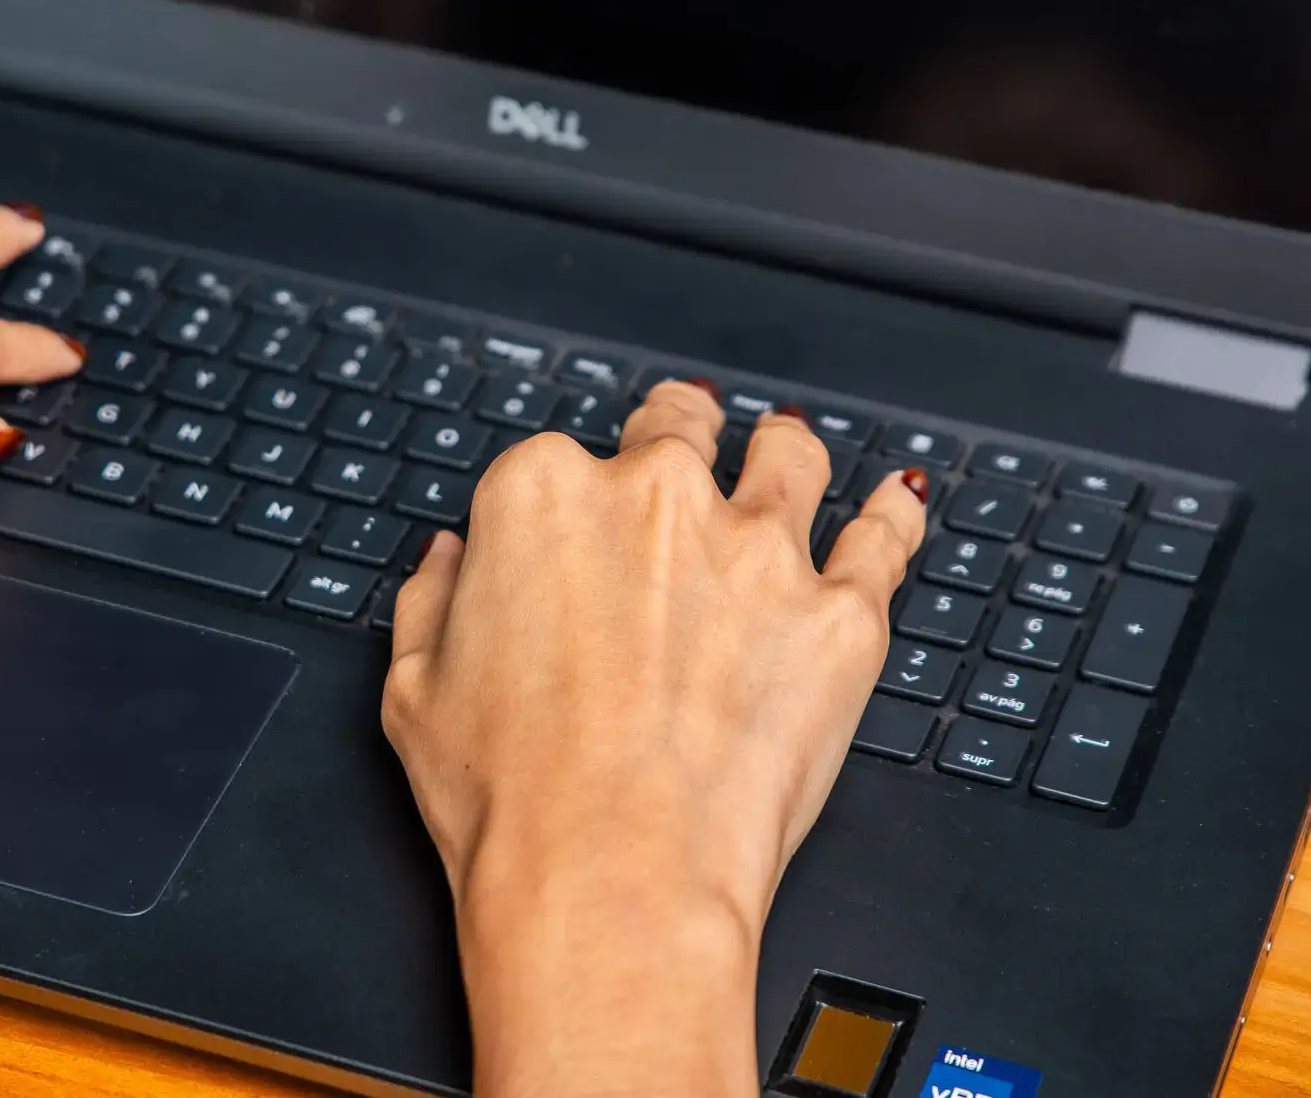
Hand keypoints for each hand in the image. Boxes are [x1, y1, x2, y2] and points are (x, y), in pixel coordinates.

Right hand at [381, 382, 928, 1097]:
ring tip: (785, 453)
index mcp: (541, 497)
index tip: (576, 531)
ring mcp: (756, 553)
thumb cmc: (512, 803)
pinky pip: (885, 538)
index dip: (570, 497)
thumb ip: (433, 600)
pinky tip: (896, 501)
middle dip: (679, 435)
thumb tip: (451, 562)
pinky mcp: (839, 617)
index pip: (559, 457)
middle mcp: (654, 499)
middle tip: (681, 455)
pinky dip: (893, 514)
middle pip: (679, 426)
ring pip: (789, 457)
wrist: (612, 884)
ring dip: (784, 451)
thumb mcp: (414, 692)